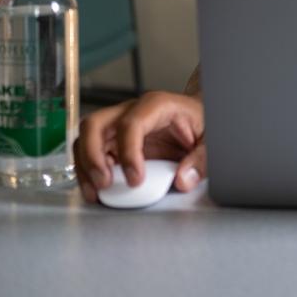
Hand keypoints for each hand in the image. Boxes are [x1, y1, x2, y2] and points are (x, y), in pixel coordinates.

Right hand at [73, 91, 205, 203]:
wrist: (198, 117)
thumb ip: (201, 160)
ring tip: (96, 192)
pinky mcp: (113, 140)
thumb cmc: (202, 122)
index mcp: (157, 105)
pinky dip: (88, 171)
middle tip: (105, 183)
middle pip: (95, 124)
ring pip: (85, 138)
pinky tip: (98, 189)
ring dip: (85, 166)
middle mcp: (131, 111)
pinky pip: (90, 152)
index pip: (131, 124)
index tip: (135, 180)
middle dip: (92, 156)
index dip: (129, 153)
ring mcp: (118, 124)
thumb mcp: (211, 139)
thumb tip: (184, 179)